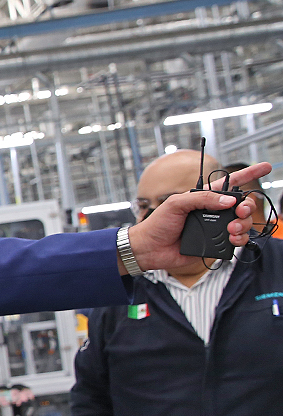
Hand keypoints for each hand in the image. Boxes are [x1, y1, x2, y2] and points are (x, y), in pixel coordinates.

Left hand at [124, 162, 269, 273]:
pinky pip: (236, 241)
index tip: (266, 166)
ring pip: (242, 223)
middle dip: (248, 206)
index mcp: (204, 198)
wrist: (149, 249)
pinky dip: (239, 239)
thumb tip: (229, 201)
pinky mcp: (215, 244)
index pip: (230, 184)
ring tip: (232, 228)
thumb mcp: (177, 204)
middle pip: (242, 205)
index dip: (248, 174)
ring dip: (243, 224)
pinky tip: (233, 239)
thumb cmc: (158, 224)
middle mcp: (213, 212)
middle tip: (240, 211)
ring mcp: (215, 228)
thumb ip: (202, 199)